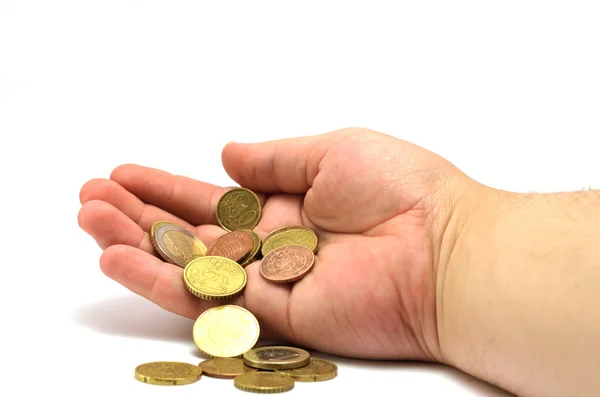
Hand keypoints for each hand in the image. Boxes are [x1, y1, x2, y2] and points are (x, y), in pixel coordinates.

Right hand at [78, 127, 477, 361]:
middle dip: (140, 215)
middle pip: (193, 233)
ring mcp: (272, 282)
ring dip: (137, 246)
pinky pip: (210, 299)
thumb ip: (272, 160)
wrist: (445, 249)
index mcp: (288, 205)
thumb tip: (225, 154)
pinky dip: (161, 281)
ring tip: (90, 222)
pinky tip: (120, 260)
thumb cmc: (403, 190)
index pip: (214, 197)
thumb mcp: (331, 152)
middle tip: (92, 197)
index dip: (168, 185)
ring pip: (190, 268)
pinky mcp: (275, 315)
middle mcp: (274, 246)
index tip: (126, 173)